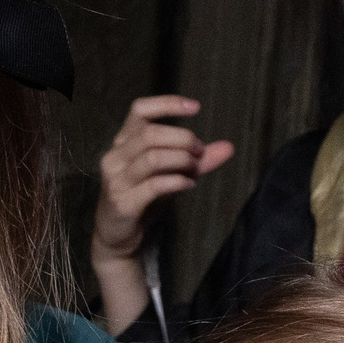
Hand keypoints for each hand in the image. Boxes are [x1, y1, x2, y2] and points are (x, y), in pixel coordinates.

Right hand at [90, 96, 232, 332]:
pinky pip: (154, 185)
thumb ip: (197, 160)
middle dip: (183, 140)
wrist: (117, 238)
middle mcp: (115, 157)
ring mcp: (116, 180)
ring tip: (195, 169)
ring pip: (152, 157)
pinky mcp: (122, 202)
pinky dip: (177, 181)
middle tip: (200, 152)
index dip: (167, 104)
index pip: (139, 110)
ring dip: (182, 161)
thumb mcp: (171, 174)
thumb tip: (228, 147)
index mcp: (123, 142)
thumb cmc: (143, 200)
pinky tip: (189, 185)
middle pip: (150, 134)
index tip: (196, 108)